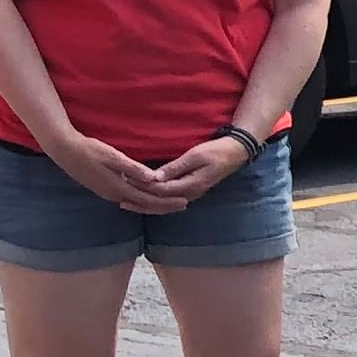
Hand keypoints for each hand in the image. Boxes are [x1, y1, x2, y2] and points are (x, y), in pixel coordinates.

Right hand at [56, 132, 183, 212]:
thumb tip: (153, 179)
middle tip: (184, 205)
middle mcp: (114, 195)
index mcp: (119, 188)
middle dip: (165, 206)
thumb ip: (133, 168)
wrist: (65, 151)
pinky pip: (128, 198)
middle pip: (144, 205)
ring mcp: (108, 193)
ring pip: (136, 203)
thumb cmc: (90, 151)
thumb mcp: (113, 157)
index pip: (149, 200)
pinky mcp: (104, 189)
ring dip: (153, 204)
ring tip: (169, 203)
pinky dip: (141, 200)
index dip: (168, 202)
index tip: (184, 202)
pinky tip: (147, 197)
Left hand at [139, 130, 255, 205]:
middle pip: (162, 203)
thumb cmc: (216, 151)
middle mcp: (191, 193)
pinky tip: (146, 199)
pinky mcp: (191, 190)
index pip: (162, 190)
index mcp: (191, 185)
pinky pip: (170, 200)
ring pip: (165, 204)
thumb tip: (155, 177)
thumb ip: (175, 167)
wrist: (236, 153)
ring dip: (147, 204)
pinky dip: (156, 200)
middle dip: (142, 202)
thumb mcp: (195, 156)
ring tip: (129, 204)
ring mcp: (192, 193)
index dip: (144, 187)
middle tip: (121, 200)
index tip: (128, 181)